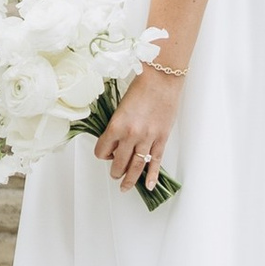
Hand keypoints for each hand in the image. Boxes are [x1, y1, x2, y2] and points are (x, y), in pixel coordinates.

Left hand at [95, 63, 182, 195]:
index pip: (102, 151)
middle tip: (115, 173)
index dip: (102, 154)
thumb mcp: (121, 107)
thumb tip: (117, 141)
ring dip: (129, 179)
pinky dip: (152, 176)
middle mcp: (131, 135)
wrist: (162, 78)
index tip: (106, 153)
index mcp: (116, 126)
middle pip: (118, 163)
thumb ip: (118, 126)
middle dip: (115, 171)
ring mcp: (147, 139)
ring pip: (136, 167)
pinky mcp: (161, 139)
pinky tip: (148, 185)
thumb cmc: (142, 87)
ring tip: (125, 187)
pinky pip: (155, 162)